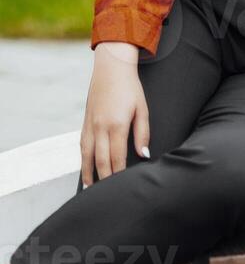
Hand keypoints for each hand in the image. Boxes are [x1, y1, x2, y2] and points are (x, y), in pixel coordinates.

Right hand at [80, 42, 149, 186]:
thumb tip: (144, 154)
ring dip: (88, 173)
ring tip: (91, 188)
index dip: (119, 175)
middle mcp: (100, 127)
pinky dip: (82, 159)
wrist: (111, 67)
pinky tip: (86, 167)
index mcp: (116, 125)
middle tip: (106, 196)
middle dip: (104, 179)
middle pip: (100, 161)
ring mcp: (90, 125)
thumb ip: (142, 133)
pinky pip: (82, 145)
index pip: (117, 158)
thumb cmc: (130, 87)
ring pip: (86, 156)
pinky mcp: (85, 121)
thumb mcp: (142, 108)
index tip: (122, 188)